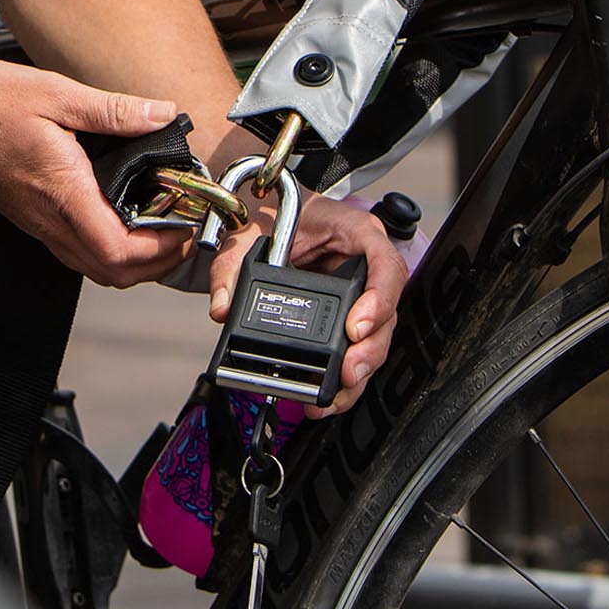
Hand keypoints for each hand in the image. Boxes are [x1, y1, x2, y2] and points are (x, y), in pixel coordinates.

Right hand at [0, 61, 192, 287]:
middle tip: (184, 228)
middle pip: (112, 274)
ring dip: (134, 261)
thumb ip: (114, 109)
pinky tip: (122, 216)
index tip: (186, 223)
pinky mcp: (29, 218)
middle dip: (157, 262)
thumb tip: (162, 114)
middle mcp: (48, 219)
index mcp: (61, 192)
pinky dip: (109, 249)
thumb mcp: (56, 93)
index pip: (119, 251)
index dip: (161, 248)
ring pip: (94, 269)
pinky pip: (76, 252)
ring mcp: (36, 224)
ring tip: (161, 225)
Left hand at [208, 191, 407, 417]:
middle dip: (369, 350)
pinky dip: (344, 376)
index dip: (379, 299)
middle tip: (348, 373)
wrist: (272, 214)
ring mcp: (361, 294)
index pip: (385, 263)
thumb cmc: (274, 214)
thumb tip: (223, 307)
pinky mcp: (348, 317)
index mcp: (356, 232)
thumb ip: (231, 267)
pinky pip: (355, 349)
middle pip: (386, 312)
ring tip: (333, 395)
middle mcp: (366, 265)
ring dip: (358, 371)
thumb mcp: (248, 233)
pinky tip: (327, 395)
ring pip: (375, 338)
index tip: (355, 328)